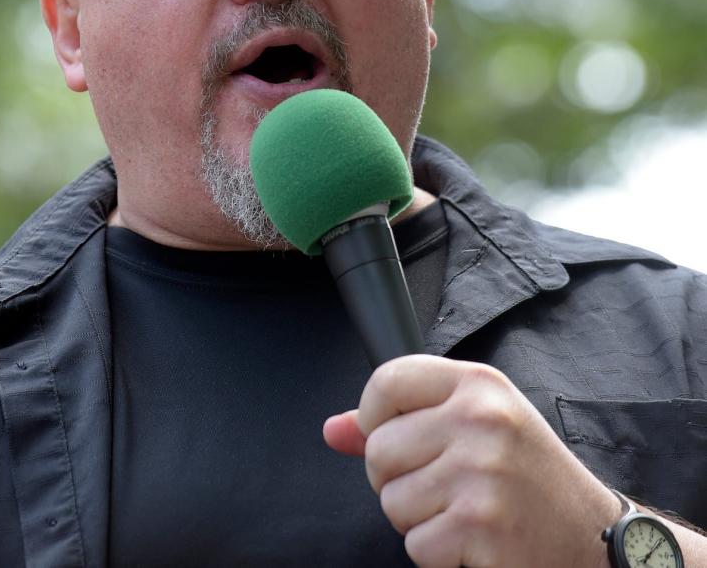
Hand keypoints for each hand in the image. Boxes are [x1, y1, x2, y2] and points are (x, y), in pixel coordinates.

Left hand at [323, 356, 615, 567]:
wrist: (596, 541)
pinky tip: (476, 542)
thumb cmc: (527, 480)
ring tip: (466, 514)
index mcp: (479, 385)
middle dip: (397, 480)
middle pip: (378, 449)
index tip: (397, 436)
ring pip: (391, 500)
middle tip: (446, 489)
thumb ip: (401, 421)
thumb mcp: (475, 429)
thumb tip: (333, 430)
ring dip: (420, 520)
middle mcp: (482, 419)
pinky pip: (416, 544)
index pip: (386, 380)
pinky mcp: (482, 525)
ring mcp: (483, 472)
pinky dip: (438, 554)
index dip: (374, 416)